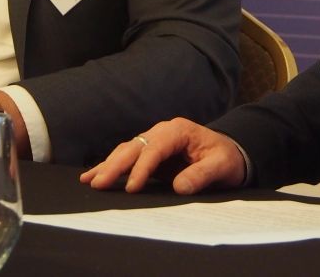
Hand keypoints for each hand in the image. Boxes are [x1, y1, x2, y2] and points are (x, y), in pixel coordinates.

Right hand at [80, 118, 246, 194]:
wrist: (230, 153)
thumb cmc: (226, 158)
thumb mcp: (222, 166)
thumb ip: (202, 175)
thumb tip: (180, 187)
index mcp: (179, 131)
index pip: (154, 149)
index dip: (141, 168)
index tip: (131, 188)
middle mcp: (163, 132)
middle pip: (134, 147)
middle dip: (115, 165)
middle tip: (98, 184)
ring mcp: (155, 140)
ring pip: (127, 151)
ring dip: (108, 165)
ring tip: (90, 181)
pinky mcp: (151, 153)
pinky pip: (129, 157)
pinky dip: (112, 166)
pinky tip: (96, 174)